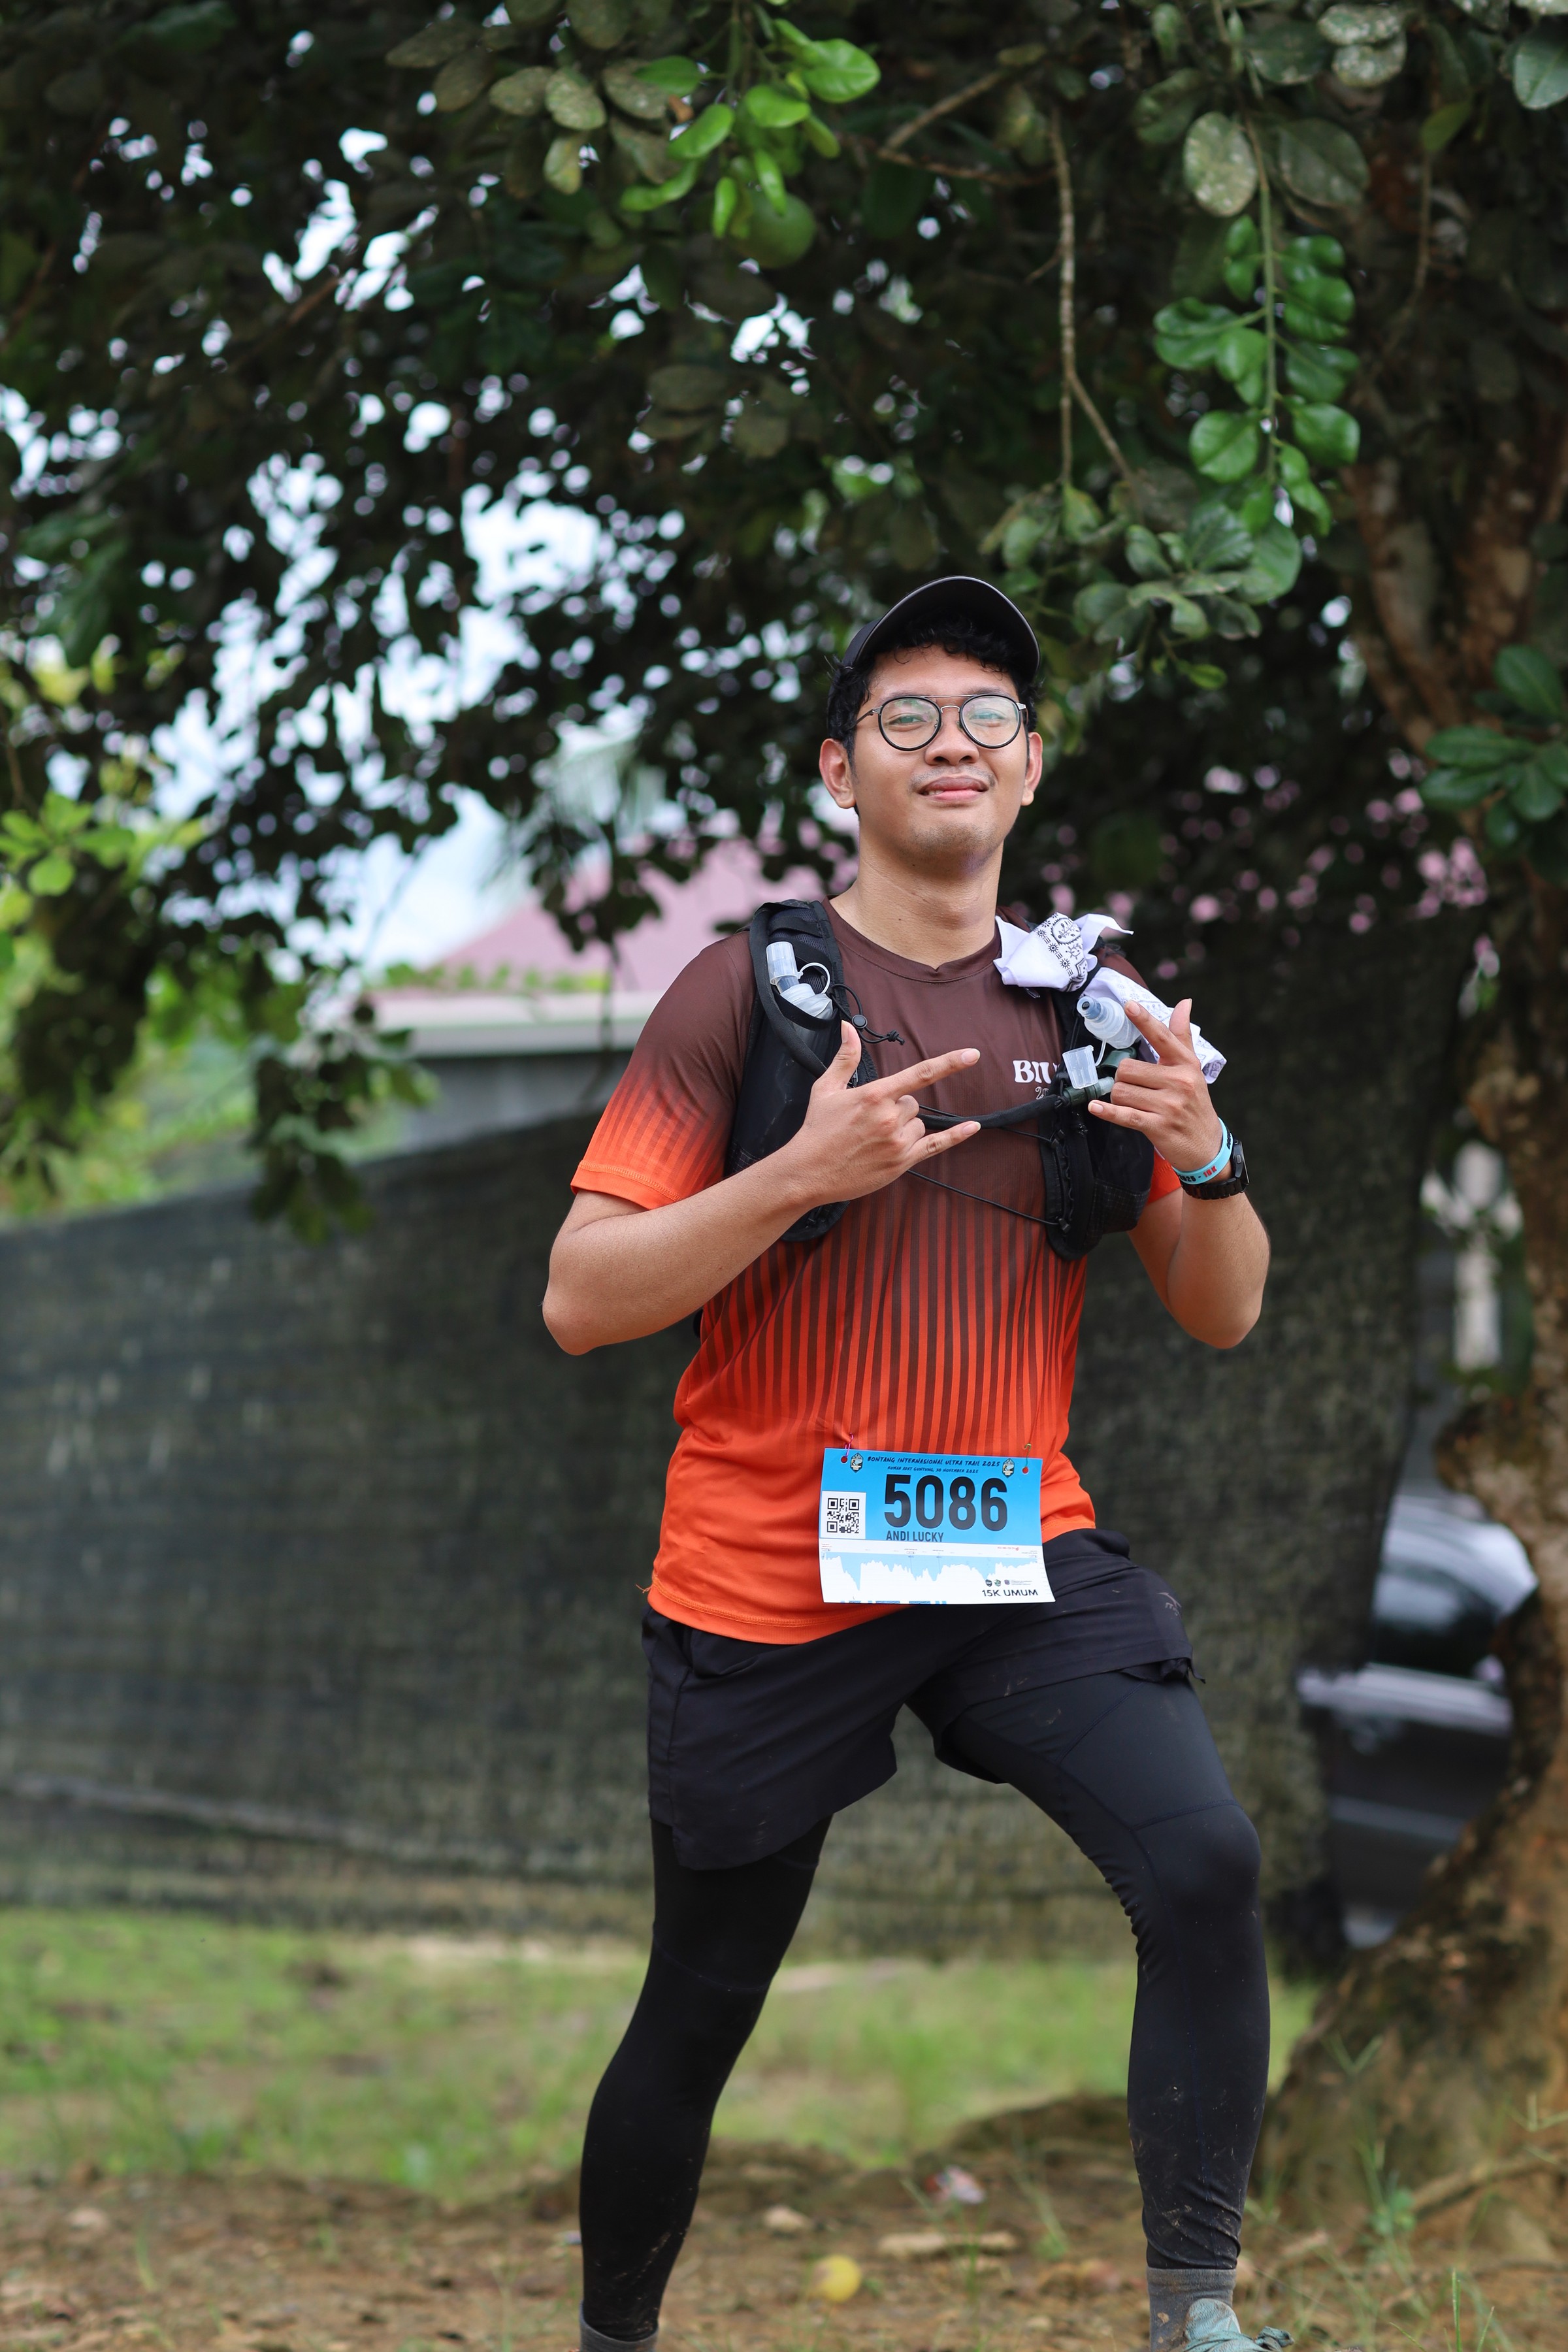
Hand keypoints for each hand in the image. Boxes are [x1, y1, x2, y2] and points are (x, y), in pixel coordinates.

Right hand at [780, 1023, 981, 1204]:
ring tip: (873, 1139)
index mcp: (875, 1095)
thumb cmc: (817, 1129)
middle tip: (869, 1122)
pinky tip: (973, 1127)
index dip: (950, 1063)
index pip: (920, 1073)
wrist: (808, 1171)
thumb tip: (847, 1027)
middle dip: (897, 1108)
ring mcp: (898, 1142)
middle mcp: (890, 1117)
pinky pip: (935, 1145)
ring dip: (904, 1127)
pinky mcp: (902, 1162)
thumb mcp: (827, 1088)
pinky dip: (955, 1137)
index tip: (972, 1055)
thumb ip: (845, 1057)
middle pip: (913, 1104)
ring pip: (918, 1124)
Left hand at [1085, 998, 1224, 1173]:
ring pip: (1121, 1091)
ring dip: (1118, 1098)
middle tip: (1135, 1088)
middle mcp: (1179, 1082)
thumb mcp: (1192, 1068)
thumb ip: (1181, 1036)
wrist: (1206, 1145)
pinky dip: (1107, 1112)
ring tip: (1134, 1103)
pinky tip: (1096, 1108)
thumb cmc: (1194, 1103)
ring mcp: (1169, 1105)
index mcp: (1186, 1064)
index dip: (1144, 1020)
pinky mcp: (1158, 1126)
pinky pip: (1124, 1115)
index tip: (1129, 1005)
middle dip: (1123, 1079)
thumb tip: (1184, 1002)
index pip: (1162, 1037)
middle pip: (1127, 1069)